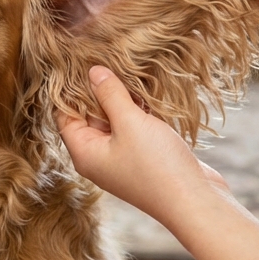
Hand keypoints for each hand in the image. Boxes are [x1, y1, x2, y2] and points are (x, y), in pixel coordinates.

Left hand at [56, 66, 229, 228]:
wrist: (194, 200)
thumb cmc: (157, 165)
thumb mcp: (130, 123)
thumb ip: (110, 95)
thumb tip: (92, 72)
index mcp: (84, 153)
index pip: (64, 116)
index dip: (68, 90)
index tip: (77, 62)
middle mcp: (98, 157)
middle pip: (88, 116)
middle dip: (98, 90)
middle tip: (107, 59)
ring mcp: (121, 158)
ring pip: (114, 120)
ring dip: (121, 99)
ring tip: (128, 69)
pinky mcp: (143, 157)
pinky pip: (133, 128)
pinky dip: (138, 112)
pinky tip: (147, 92)